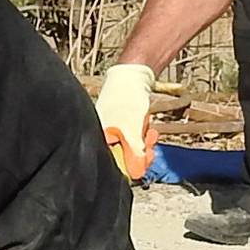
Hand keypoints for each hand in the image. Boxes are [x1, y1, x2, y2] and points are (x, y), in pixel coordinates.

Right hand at [95, 62, 156, 179]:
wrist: (132, 76)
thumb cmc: (127, 98)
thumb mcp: (132, 128)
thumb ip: (133, 152)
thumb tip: (136, 173)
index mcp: (99, 138)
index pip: (113, 164)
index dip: (131, 166)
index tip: (144, 161)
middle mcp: (103, 137)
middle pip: (123, 159)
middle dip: (140, 154)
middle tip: (150, 147)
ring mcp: (113, 132)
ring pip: (130, 149)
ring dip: (143, 145)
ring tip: (150, 134)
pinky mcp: (121, 127)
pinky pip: (133, 140)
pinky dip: (142, 137)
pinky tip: (148, 130)